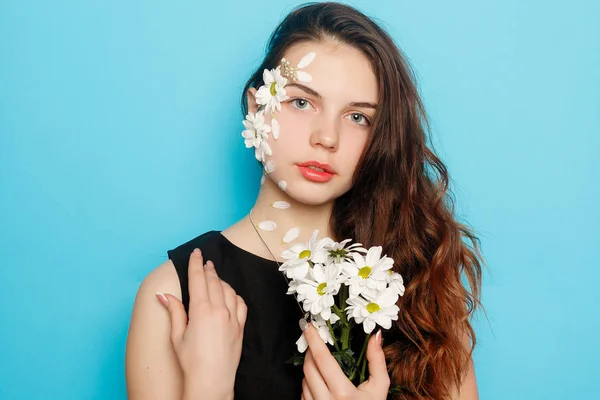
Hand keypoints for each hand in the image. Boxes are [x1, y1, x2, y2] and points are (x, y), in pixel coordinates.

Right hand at [156, 248, 247, 399]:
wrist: (211, 381)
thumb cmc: (191, 361)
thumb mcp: (177, 336)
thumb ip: (174, 311)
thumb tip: (163, 295)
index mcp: (201, 310)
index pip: (198, 279)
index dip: (196, 264)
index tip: (195, 253)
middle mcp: (219, 310)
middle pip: (214, 281)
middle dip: (208, 269)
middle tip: (204, 260)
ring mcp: (232, 318)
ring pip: (228, 290)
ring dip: (220, 280)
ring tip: (214, 276)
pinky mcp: (240, 327)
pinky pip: (240, 303)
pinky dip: (234, 295)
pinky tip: (230, 294)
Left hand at [301, 324, 389, 399]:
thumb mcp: (380, 387)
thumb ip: (377, 360)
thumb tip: (375, 336)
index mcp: (343, 393)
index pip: (322, 360)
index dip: (314, 340)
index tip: (307, 326)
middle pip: (309, 368)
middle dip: (310, 352)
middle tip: (316, 342)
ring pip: (304, 380)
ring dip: (310, 369)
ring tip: (322, 366)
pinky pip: (303, 394)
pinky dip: (309, 384)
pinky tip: (320, 383)